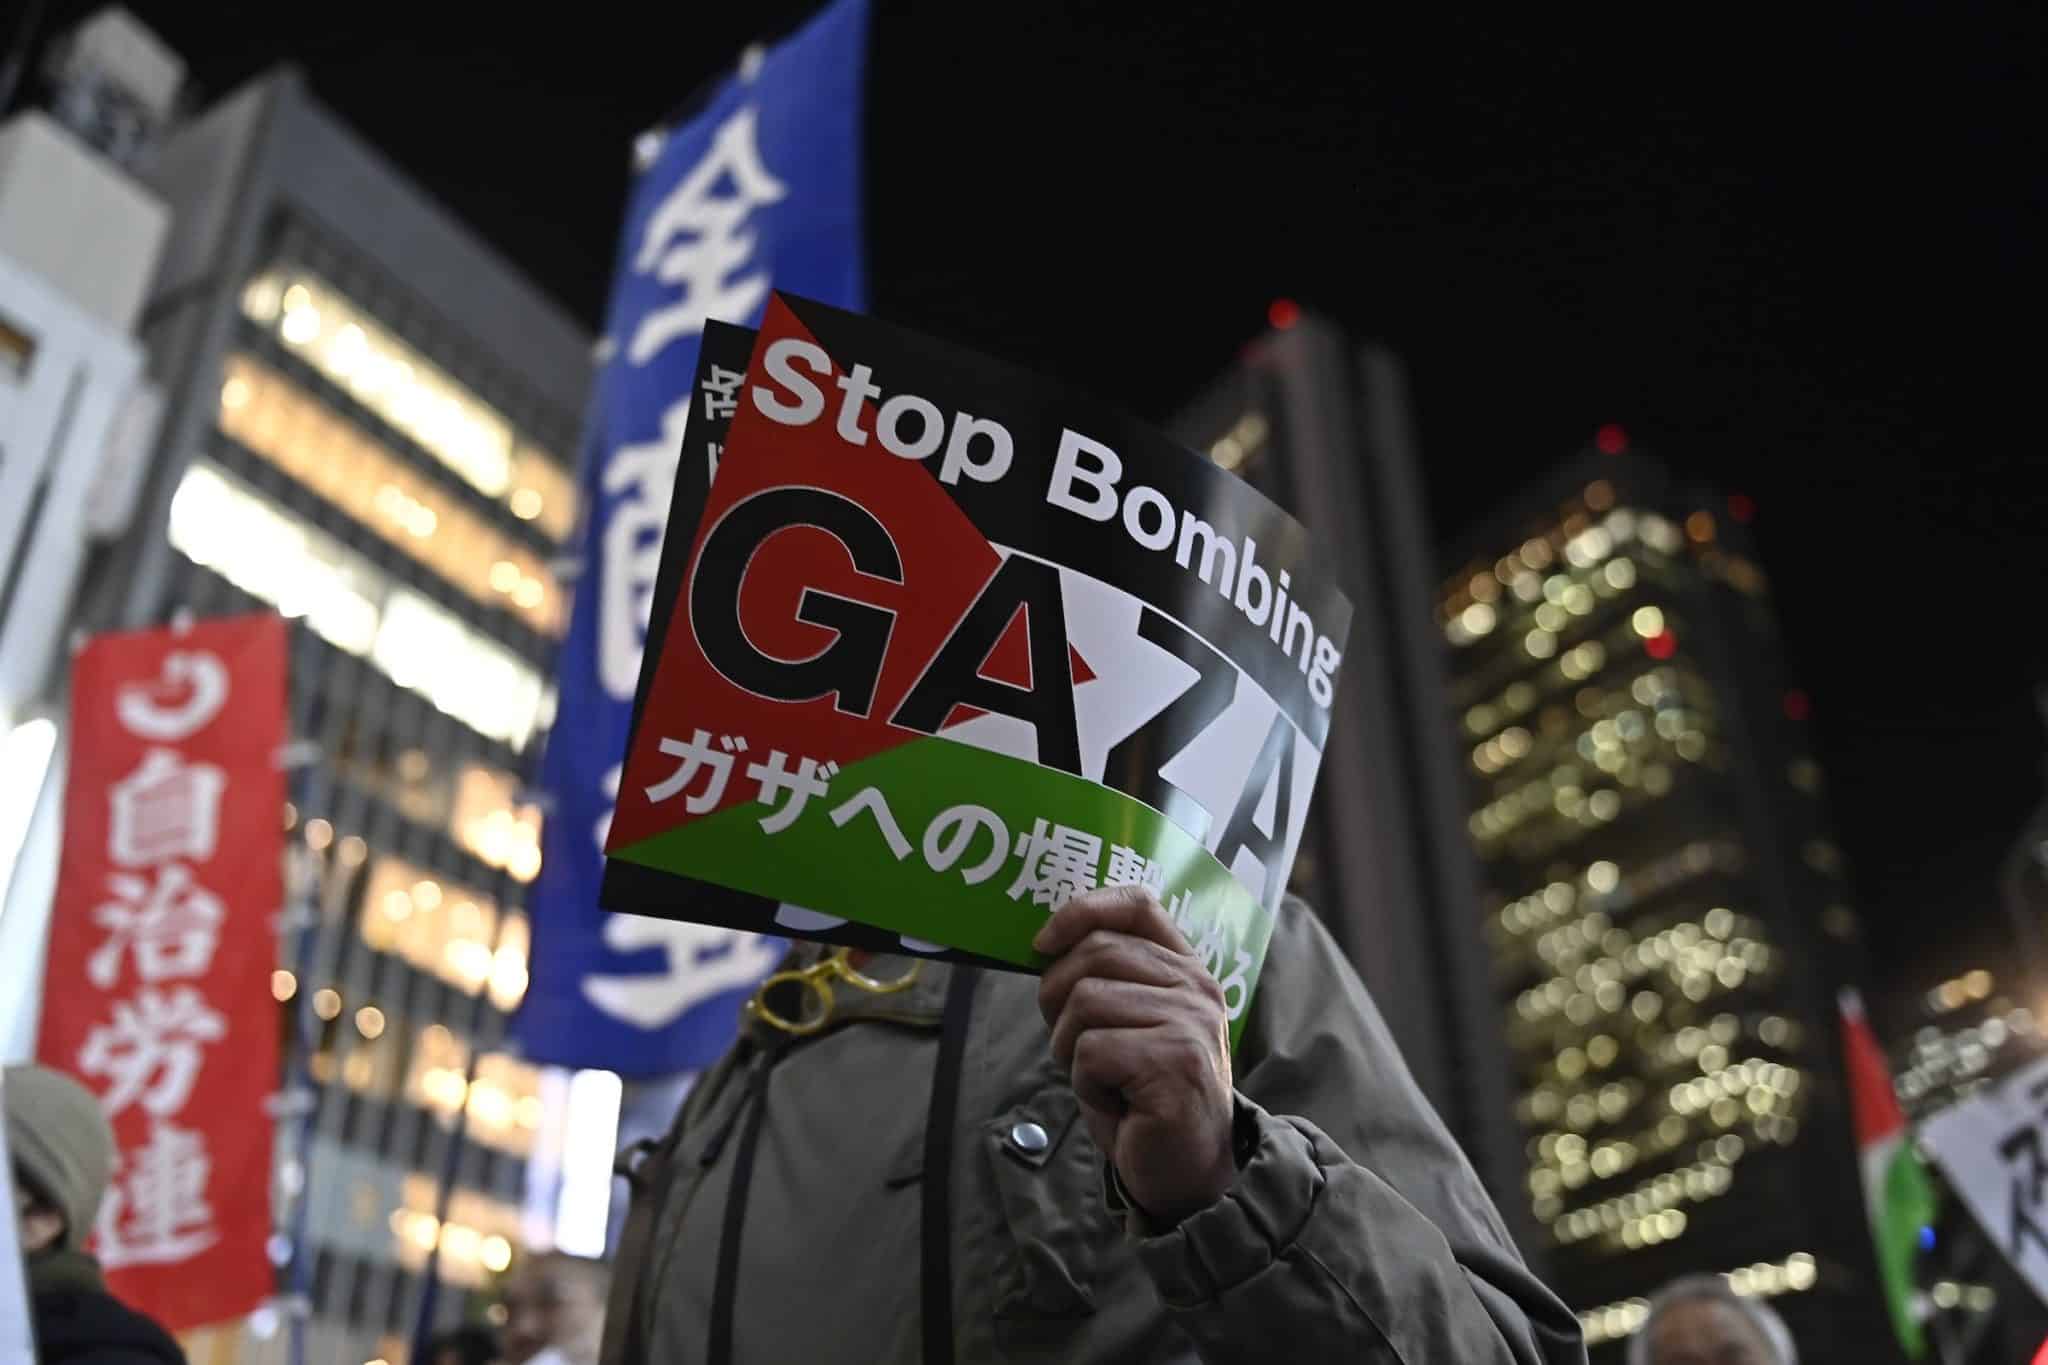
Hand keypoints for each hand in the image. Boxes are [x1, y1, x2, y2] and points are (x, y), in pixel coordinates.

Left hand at [1034, 885, 1236, 1225]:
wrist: (1187, 1171)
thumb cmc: (1144, 1097)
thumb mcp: (1126, 1025)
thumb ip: (1104, 979)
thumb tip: (1043, 945)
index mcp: (1185, 968)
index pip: (1136, 905)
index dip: (1081, 911)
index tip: (1042, 943)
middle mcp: (1195, 987)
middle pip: (1094, 953)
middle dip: (1057, 998)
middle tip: (1071, 1045)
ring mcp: (1189, 1022)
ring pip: (1085, 1001)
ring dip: (1071, 1049)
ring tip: (1103, 1079)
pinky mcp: (1175, 1062)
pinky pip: (1091, 1051)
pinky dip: (1085, 1083)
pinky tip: (1116, 1102)